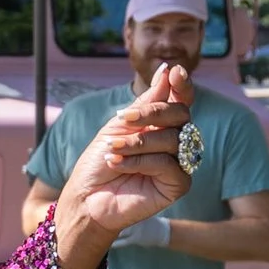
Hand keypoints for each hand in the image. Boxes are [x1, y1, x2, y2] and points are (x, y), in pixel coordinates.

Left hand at [56, 63, 193, 244]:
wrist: (87, 197)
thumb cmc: (100, 161)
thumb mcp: (120, 125)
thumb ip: (146, 101)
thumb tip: (167, 71)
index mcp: (162, 124)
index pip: (180, 100)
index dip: (181, 85)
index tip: (174, 71)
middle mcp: (174, 141)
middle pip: (181, 115)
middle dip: (152, 113)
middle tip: (124, 119)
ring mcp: (179, 163)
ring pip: (172, 139)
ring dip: (138, 142)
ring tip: (113, 150)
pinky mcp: (178, 184)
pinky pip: (169, 164)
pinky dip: (141, 162)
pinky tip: (119, 165)